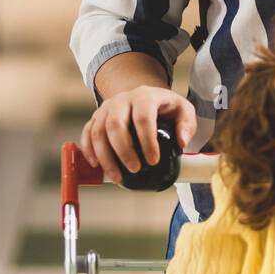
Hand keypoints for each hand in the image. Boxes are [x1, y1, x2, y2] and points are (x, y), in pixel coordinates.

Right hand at [80, 86, 196, 183]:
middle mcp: (122, 100)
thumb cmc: (165, 107)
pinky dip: (89, 151)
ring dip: (105, 157)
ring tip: (117, 177)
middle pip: (116, 124)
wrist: (144, 96)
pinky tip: (96, 166)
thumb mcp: (183, 110)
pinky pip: (87, 133)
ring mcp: (106, 108)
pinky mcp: (96, 117)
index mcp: (145, 96)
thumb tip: (181, 142)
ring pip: (98, 131)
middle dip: (124, 151)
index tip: (153, 161)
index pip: (143, 117)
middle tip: (135, 169)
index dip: (147, 141)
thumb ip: (187, 124)